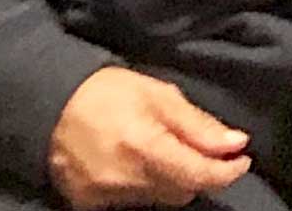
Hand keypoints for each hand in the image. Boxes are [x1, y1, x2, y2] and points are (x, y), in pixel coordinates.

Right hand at [46, 66, 247, 207]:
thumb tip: (236, 143)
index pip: (198, 176)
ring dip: (171, 180)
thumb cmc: (109, 93)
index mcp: (145, 147)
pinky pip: (132, 204)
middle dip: (198, 172)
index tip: (242, 159)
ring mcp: (103, 196)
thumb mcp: (160, 95)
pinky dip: (144, 187)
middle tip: (200, 149)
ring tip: (163, 151)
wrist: (49, 106)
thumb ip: (199, 125)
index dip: (227, 172)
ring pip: (158, 200)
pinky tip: (137, 164)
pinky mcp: (86, 205)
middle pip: (182, 192)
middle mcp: (123, 179)